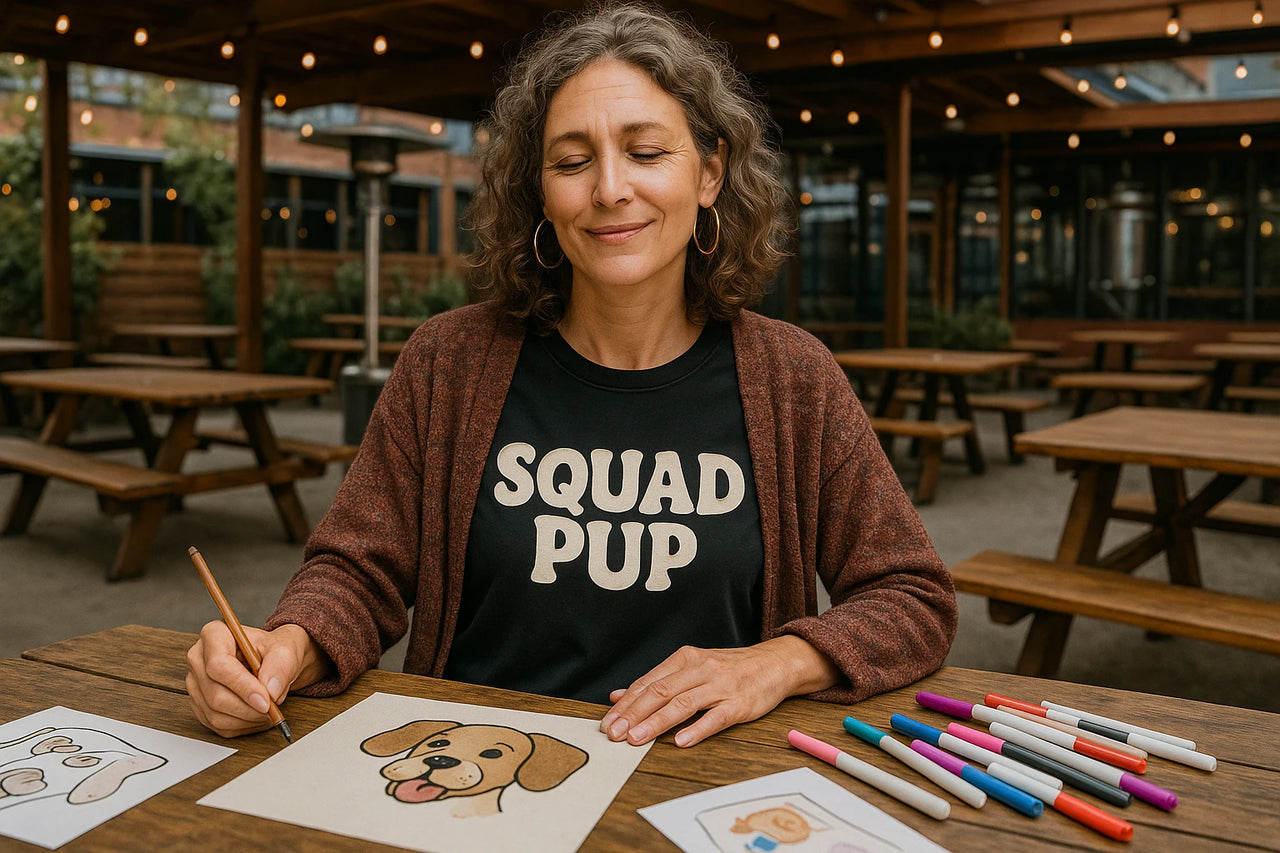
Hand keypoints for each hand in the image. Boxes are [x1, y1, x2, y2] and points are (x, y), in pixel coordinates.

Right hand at [185, 621, 324, 737]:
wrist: (274, 661)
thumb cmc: (275, 649)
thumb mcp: (285, 649)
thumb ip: (280, 666)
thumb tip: (270, 690)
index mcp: (214, 635)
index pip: (218, 665)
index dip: (242, 686)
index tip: (265, 700)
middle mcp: (198, 658)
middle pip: (215, 694)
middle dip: (248, 708)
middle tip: (272, 709)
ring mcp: (196, 683)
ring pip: (215, 713)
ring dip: (246, 719)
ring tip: (268, 712)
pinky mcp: (199, 703)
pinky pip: (216, 724)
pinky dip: (241, 726)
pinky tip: (256, 716)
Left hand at [599, 636, 838, 748]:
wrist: (774, 664)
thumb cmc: (729, 669)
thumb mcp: (691, 667)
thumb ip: (657, 682)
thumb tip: (618, 695)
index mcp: (685, 659)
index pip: (648, 683)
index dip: (625, 704)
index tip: (606, 722)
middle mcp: (700, 669)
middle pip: (660, 692)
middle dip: (632, 714)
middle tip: (613, 734)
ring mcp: (720, 686)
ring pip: (682, 704)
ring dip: (656, 723)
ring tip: (636, 739)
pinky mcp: (739, 703)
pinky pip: (715, 717)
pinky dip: (696, 729)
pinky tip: (680, 741)